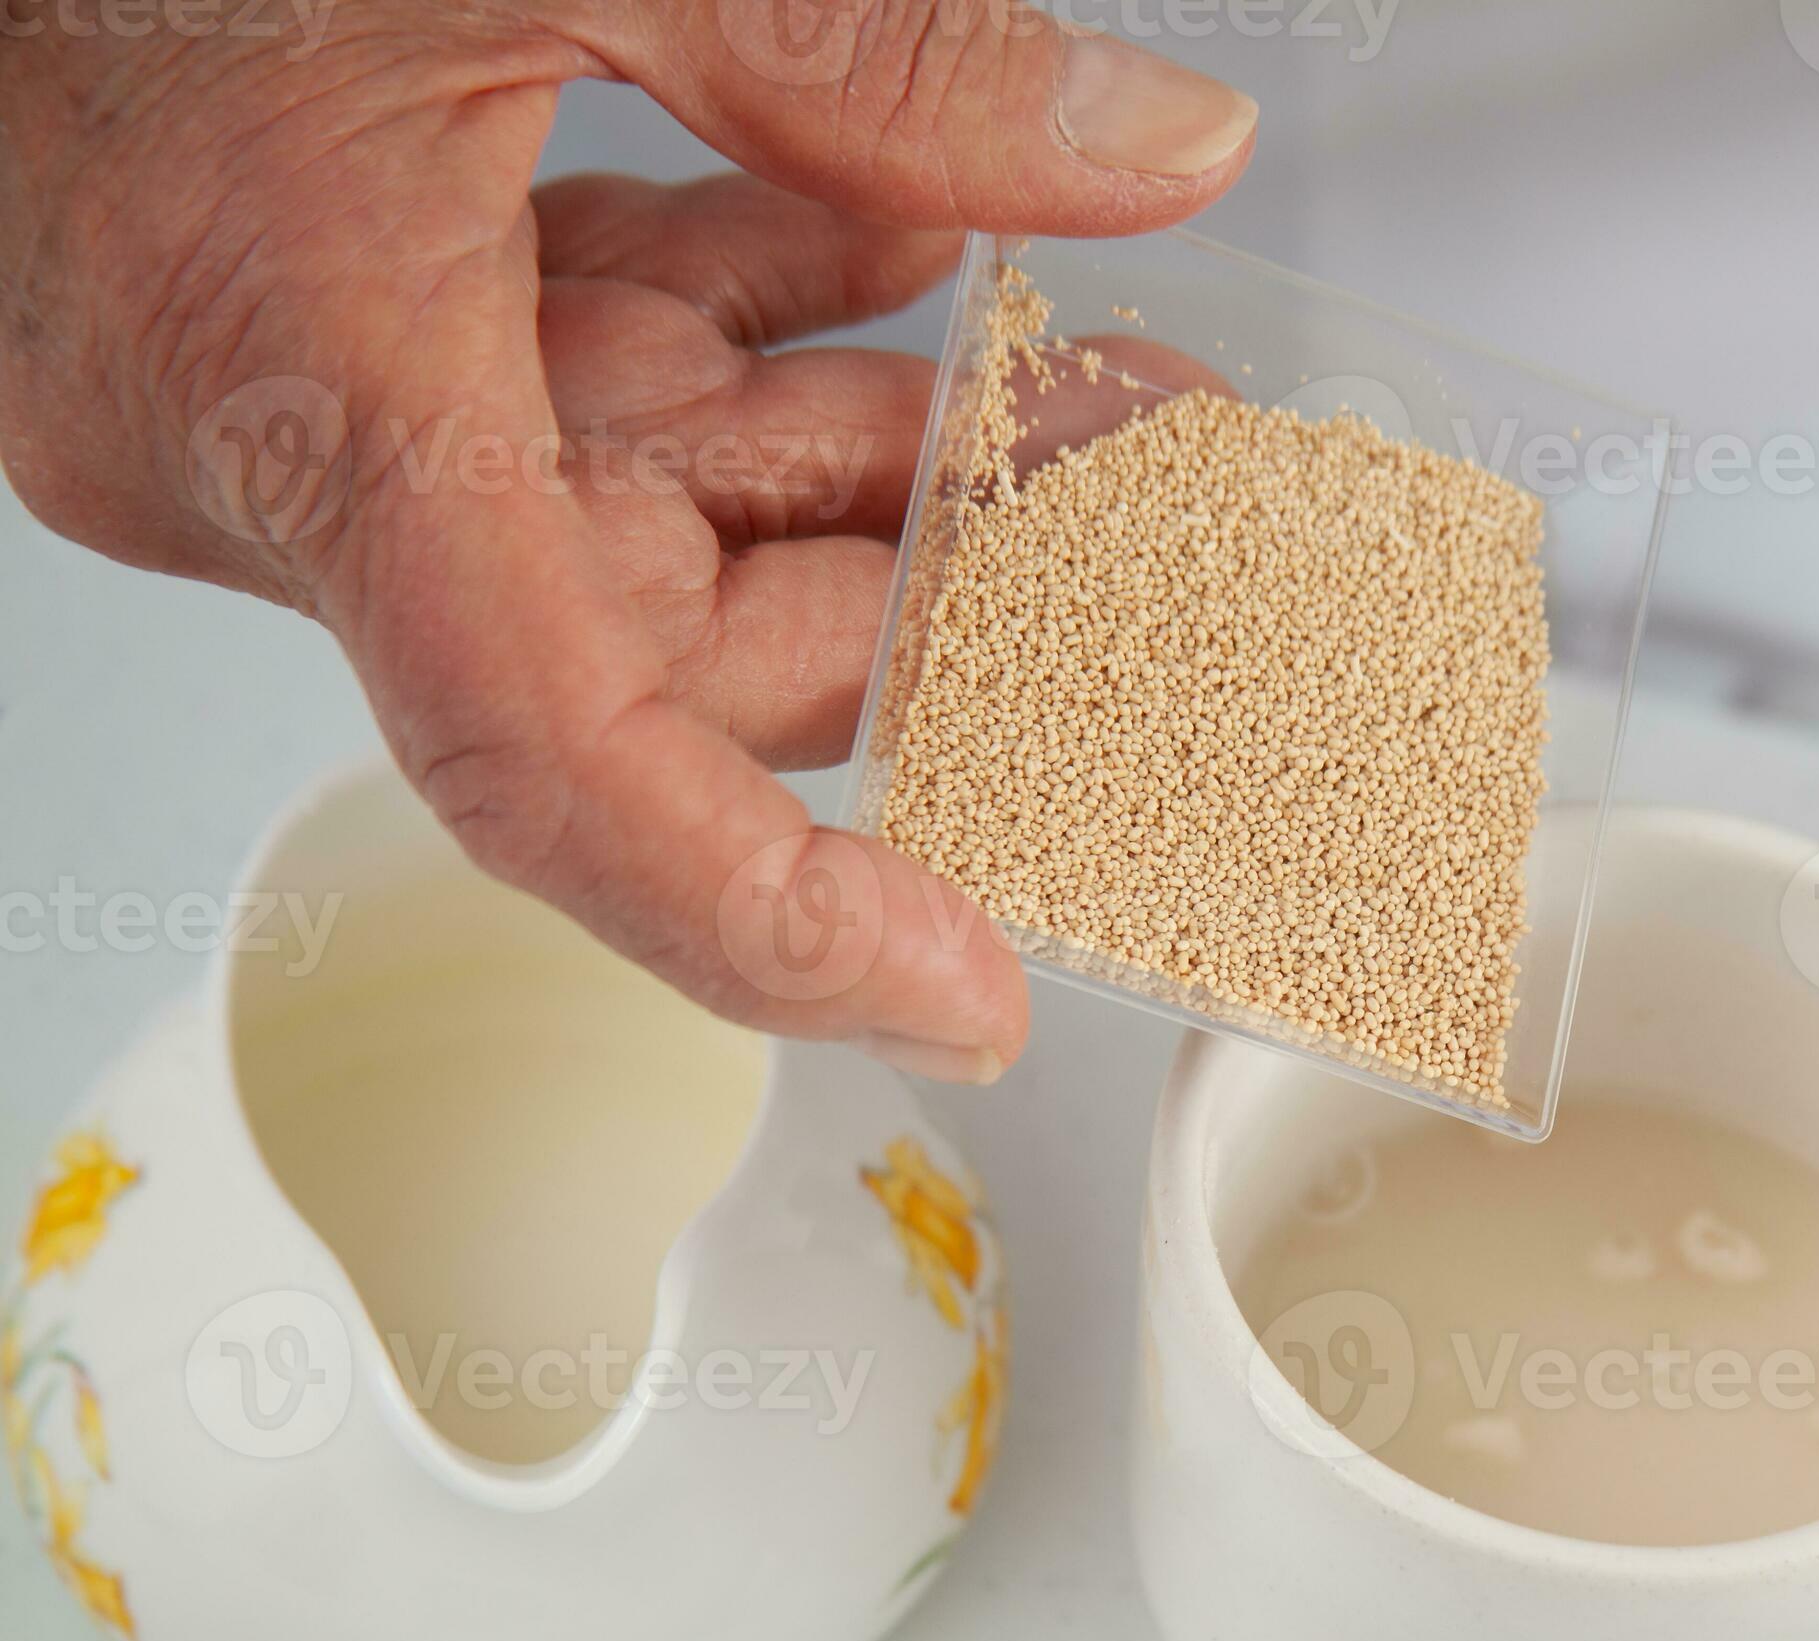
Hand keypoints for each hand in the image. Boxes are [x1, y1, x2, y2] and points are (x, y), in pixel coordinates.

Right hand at [0, 0, 1256, 1081]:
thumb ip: (868, 60)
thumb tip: (1156, 148)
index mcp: (318, 394)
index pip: (552, 765)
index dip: (767, 917)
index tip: (957, 999)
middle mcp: (292, 448)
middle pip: (667, 629)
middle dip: (932, 576)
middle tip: (1145, 484)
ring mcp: (303, 392)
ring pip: (647, 505)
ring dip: (868, 444)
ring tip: (1082, 377)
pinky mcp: (320, 317)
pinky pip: (575, 386)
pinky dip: (746, 329)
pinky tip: (907, 244)